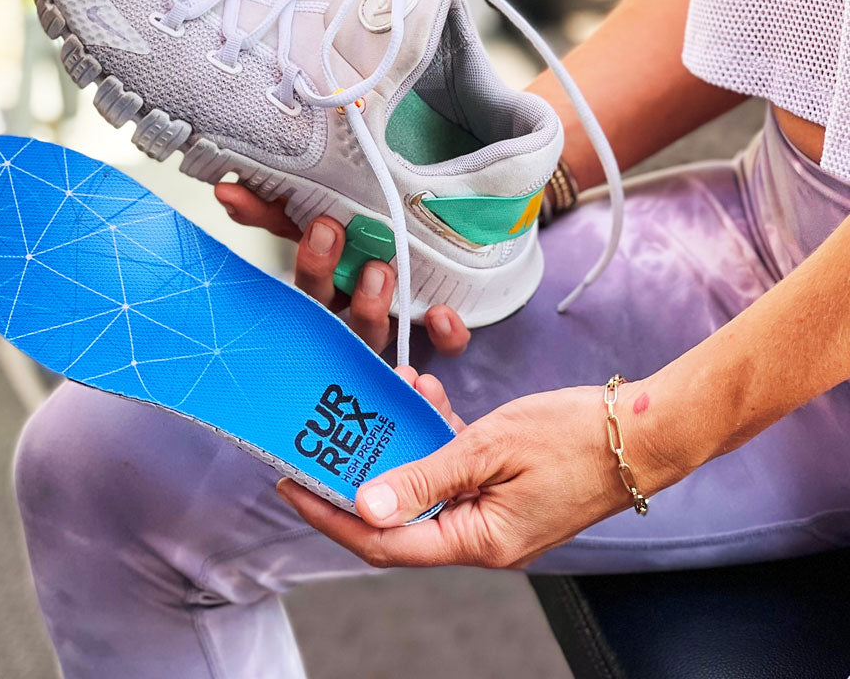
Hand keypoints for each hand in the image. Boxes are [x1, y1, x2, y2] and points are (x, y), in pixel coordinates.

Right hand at [215, 183, 470, 354]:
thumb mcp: (321, 212)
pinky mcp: (431, 337)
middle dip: (320, 272)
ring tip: (378, 270)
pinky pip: (438, 348)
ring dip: (369, 306)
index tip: (289, 217)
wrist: (438, 240)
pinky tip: (441, 315)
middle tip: (328, 231)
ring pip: (371, 334)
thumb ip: (274, 207)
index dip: (294, 252)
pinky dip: (443, 336)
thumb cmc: (366, 233)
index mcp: (319, 280)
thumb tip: (226, 192)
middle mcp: (347, 307)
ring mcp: (387, 325)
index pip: (296, 275)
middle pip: (324, 307)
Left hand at [276, 372, 675, 568]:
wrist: (645, 432)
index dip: (333, 516)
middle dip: (357, 477)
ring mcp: (494, 515)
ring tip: (381, 403)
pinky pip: (454, 470)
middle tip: (319, 444)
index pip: (385, 540)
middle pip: (398, 518)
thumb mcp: (491, 447)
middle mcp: (481, 537)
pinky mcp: (504, 490)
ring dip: (401, 445)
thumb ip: (426, 476)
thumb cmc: (577, 437)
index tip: (293, 486)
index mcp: (478, 540)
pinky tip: (427, 398)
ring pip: (424, 487)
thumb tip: (367, 504)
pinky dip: (435, 437)